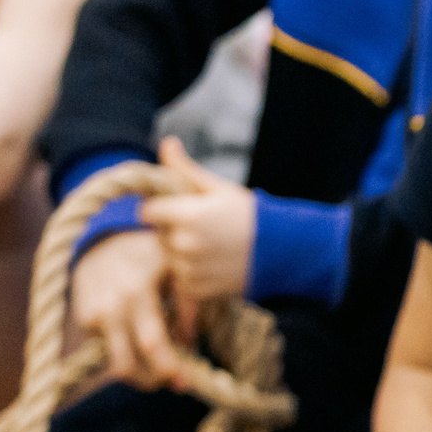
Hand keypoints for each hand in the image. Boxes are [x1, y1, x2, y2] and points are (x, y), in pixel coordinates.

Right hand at [70, 228, 188, 388]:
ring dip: (139, 373)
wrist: (103, 242)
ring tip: (160, 367)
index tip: (184, 383)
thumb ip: (188, 303)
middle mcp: (110, 308)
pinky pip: (107, 348)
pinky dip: (127, 352)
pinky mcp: (83, 320)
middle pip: (126, 365)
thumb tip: (190, 344)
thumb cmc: (149, 254)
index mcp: (137, 293)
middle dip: (151, 381)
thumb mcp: (176, 269)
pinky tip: (141, 341)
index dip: (168, 369)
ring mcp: (92, 316)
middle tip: (173, 382)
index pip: (151, 343)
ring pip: (114, 362)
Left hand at [138, 137, 255, 307]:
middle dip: (174, 231)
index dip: (160, 209)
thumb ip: (187, 169)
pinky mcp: (197, 288)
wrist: (284, 250)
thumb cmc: (251, 215)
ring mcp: (190, 268)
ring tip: (212, 248)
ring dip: (182, 254)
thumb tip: (167, 143)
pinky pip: (180, 280)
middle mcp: (185, 243)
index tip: (177, 210)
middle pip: (159, 236)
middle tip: (204, 229)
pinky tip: (214, 264)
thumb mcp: (220, 188)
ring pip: (169, 258)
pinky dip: (192, 273)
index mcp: (188, 215)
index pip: (147, 212)